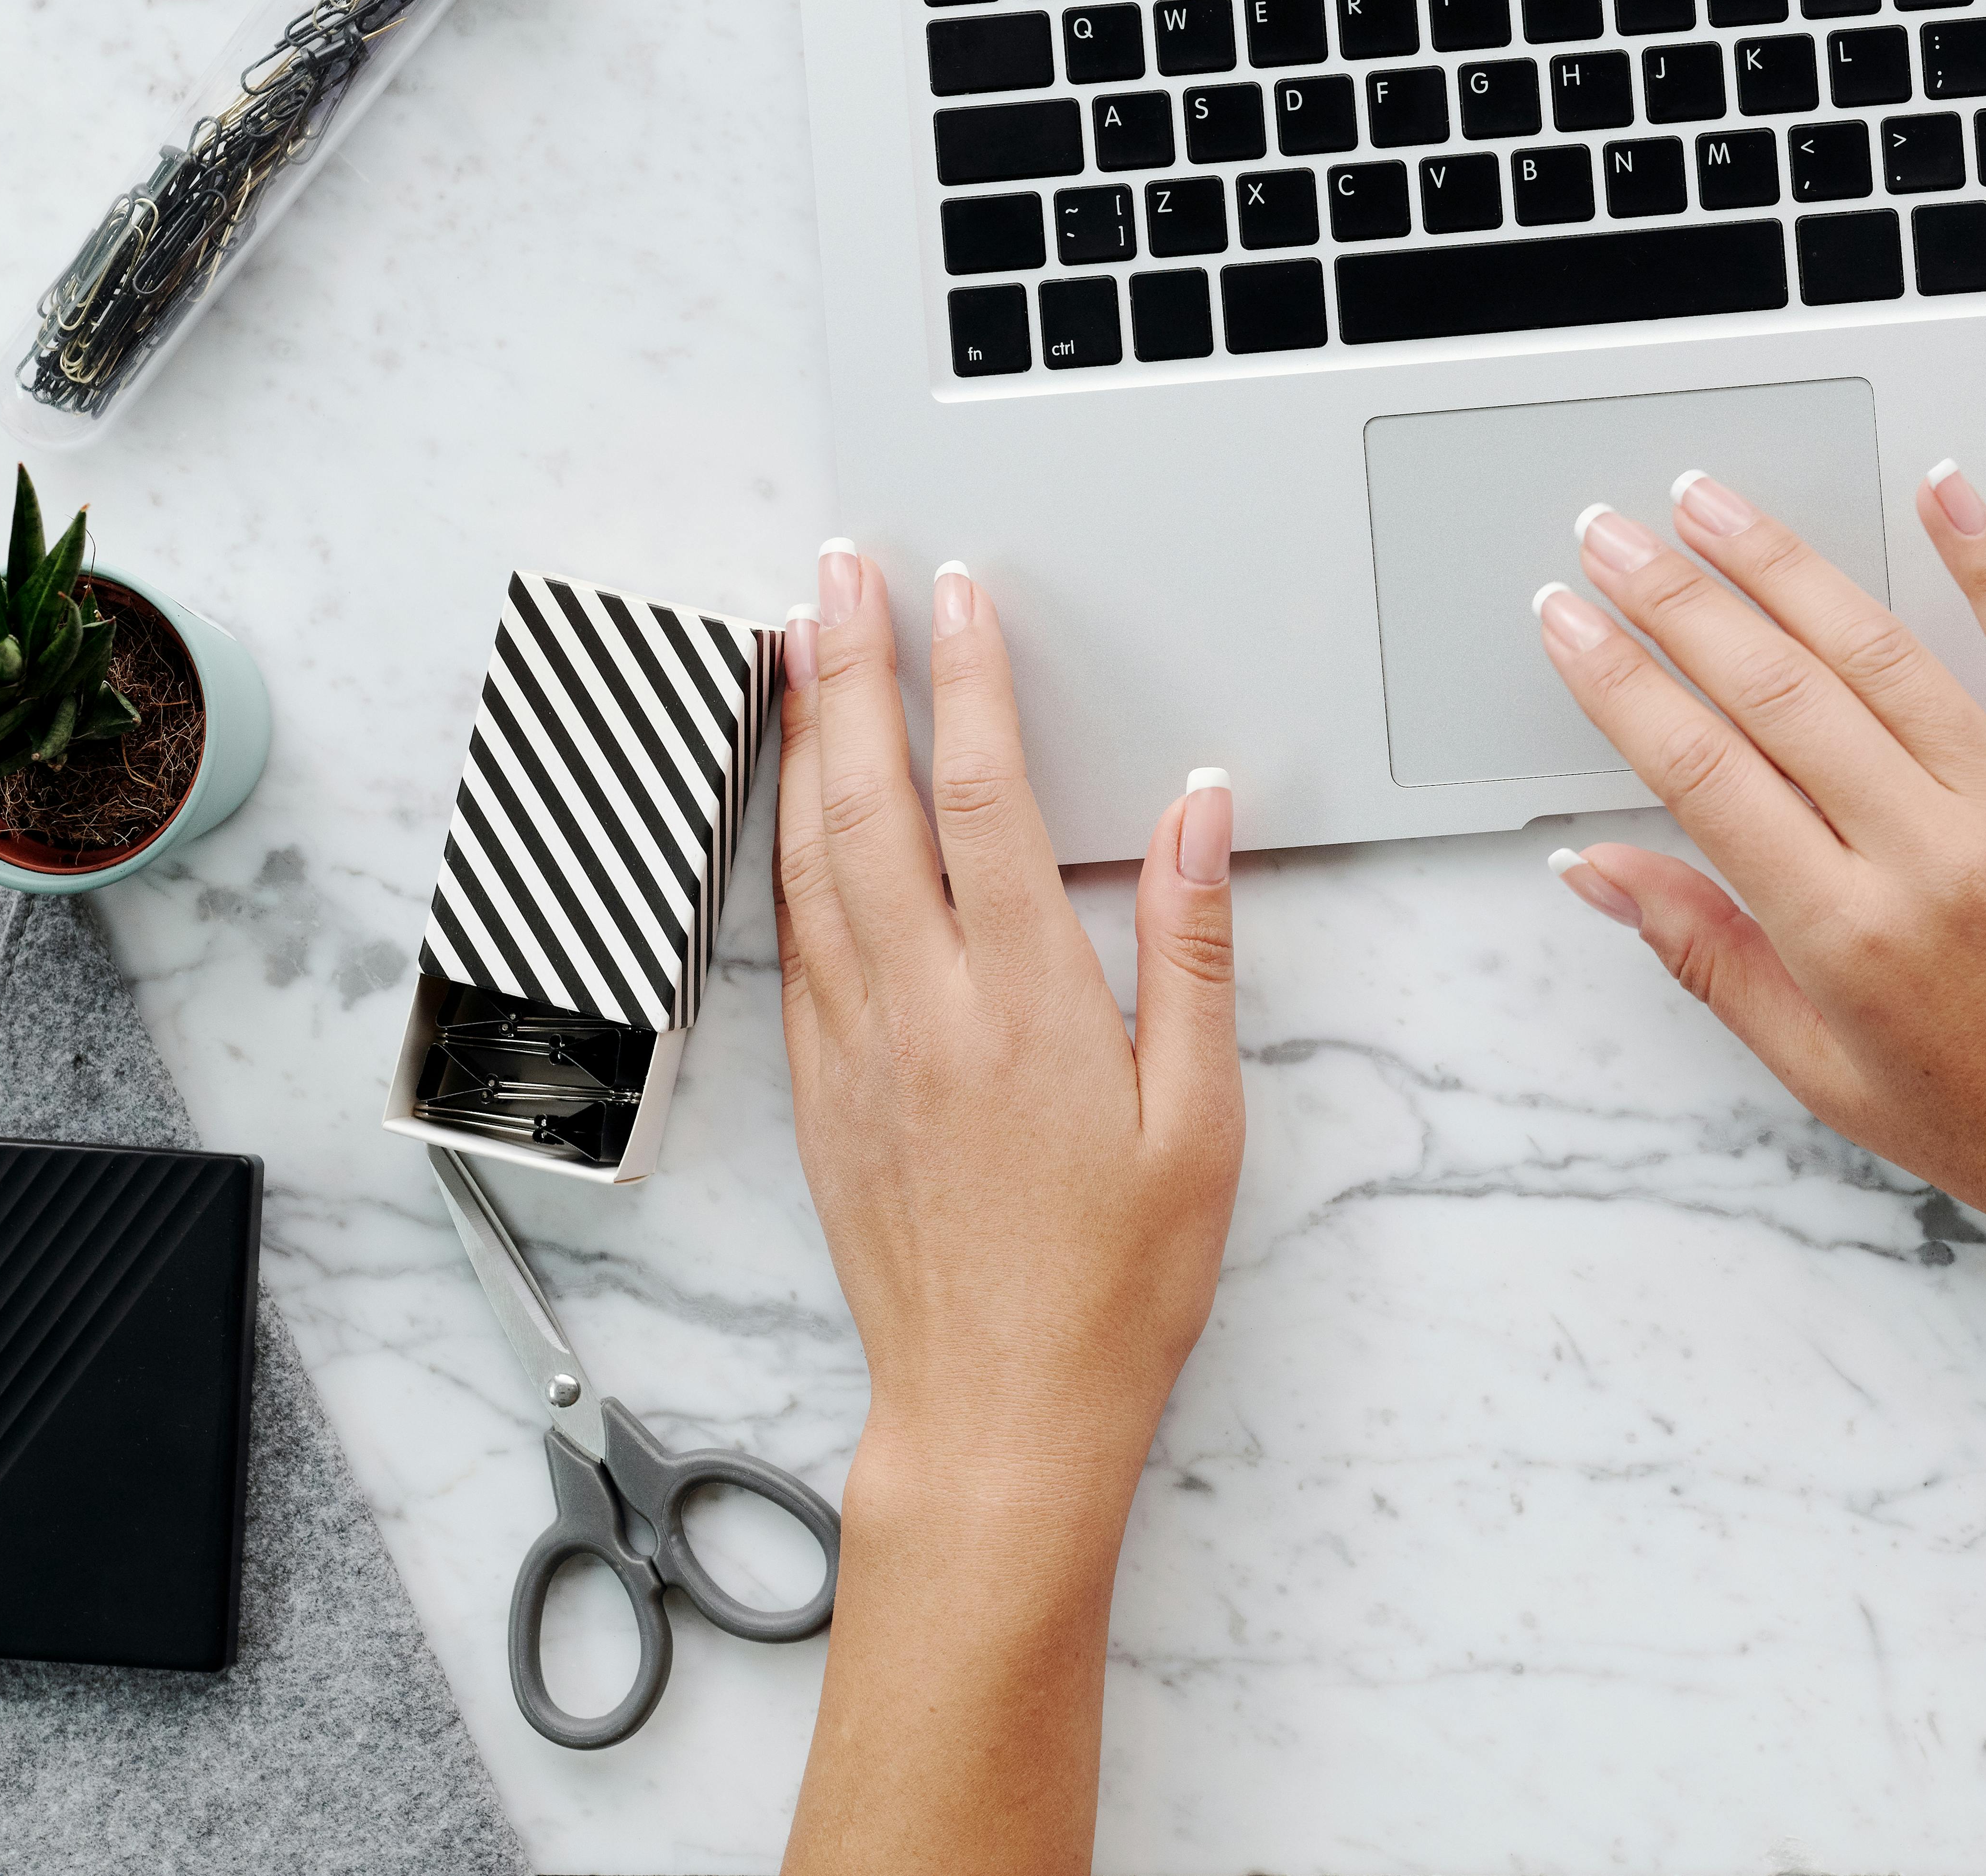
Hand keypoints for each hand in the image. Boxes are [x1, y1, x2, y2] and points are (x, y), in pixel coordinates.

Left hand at [774, 546, 1240, 1487]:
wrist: (999, 1413)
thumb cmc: (1115, 1280)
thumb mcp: (1200, 1118)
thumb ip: (1193, 952)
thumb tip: (1201, 816)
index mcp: (1022, 1002)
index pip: (981, 795)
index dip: (966, 680)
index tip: (960, 596)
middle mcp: (920, 1008)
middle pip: (868, 797)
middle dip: (852, 668)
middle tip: (838, 573)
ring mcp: (854, 1046)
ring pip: (809, 854)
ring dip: (803, 739)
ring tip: (795, 646)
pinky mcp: (820, 1089)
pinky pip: (790, 934)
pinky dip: (784, 842)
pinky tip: (790, 800)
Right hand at [1529, 462, 1985, 1271]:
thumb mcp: (1823, 1071)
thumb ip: (1706, 956)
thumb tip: (1596, 871)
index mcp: (1848, 936)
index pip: (1700, 772)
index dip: (1617, 684)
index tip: (1566, 622)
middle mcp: (1928, 856)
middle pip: (1771, 691)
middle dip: (1672, 599)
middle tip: (1610, 536)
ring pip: (1877, 652)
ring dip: (1781, 563)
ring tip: (1712, 505)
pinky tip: (1940, 490)